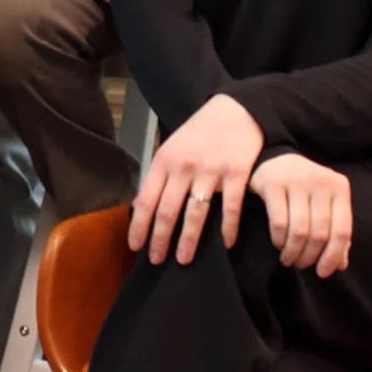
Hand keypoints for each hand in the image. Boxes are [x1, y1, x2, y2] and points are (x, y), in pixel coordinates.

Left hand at [129, 92, 262, 264]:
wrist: (235, 110)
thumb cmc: (200, 133)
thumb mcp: (171, 148)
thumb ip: (159, 176)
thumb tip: (141, 207)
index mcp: (165, 161)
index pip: (146, 200)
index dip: (139, 226)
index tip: (135, 247)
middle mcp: (185, 167)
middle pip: (168, 211)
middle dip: (160, 240)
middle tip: (156, 261)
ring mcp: (211, 170)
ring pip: (196, 213)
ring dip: (188, 240)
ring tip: (183, 259)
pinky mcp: (236, 173)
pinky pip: (230, 207)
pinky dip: (228, 228)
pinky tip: (226, 244)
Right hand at [249, 153, 353, 275]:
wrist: (274, 159)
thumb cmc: (304, 189)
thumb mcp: (325, 205)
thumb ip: (335, 231)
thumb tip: (341, 264)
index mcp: (340, 187)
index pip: (342, 230)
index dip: (334, 256)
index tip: (323, 273)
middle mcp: (321, 181)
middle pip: (320, 233)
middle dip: (309, 257)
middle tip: (300, 265)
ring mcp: (297, 180)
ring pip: (300, 230)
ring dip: (293, 252)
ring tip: (288, 259)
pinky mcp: (273, 183)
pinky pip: (279, 222)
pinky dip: (279, 239)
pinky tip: (278, 244)